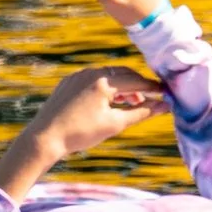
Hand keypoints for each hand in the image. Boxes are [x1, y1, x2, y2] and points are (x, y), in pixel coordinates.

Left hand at [0, 63, 165, 200]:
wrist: (45, 138)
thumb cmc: (81, 133)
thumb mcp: (115, 124)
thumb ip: (141, 112)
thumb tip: (164, 106)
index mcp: (103, 82)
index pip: (136, 81)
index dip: (152, 88)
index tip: (165, 94)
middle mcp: (91, 73)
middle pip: (123, 74)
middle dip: (138, 85)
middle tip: (151, 97)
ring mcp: (78, 76)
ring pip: (108, 75)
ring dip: (122, 86)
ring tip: (131, 102)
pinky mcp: (69, 82)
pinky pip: (93, 78)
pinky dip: (106, 86)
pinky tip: (109, 101)